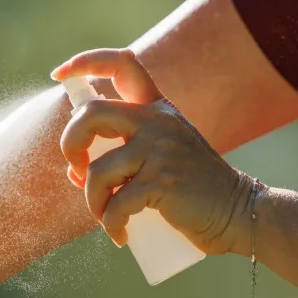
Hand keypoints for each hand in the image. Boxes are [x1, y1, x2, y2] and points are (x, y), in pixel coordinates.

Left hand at [51, 48, 255, 254]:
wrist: (237, 212)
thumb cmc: (192, 190)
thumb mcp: (161, 154)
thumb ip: (124, 151)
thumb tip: (74, 168)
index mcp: (157, 108)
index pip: (122, 64)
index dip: (85, 62)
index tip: (60, 74)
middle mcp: (157, 120)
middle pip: (91, 114)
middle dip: (70, 144)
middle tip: (76, 169)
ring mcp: (160, 149)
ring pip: (97, 171)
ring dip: (93, 202)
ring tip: (106, 218)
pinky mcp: (162, 181)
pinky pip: (116, 204)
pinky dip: (111, 225)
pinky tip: (120, 236)